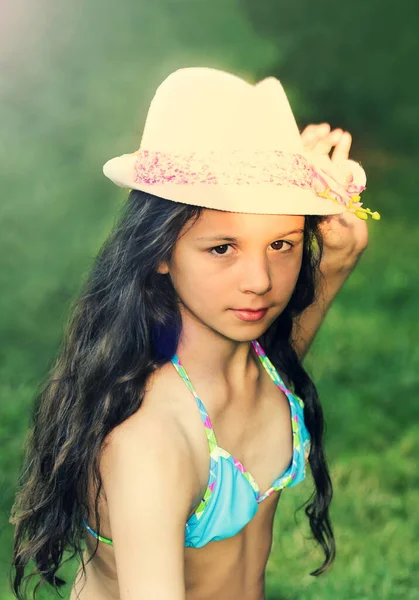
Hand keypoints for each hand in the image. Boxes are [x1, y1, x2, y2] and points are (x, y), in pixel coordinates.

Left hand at [300, 123, 368, 270]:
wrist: (345, 252)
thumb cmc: (338, 249)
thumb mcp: (336, 240)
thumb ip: (332, 229)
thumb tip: (329, 217)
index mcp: (303, 202)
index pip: (297, 173)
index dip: (302, 154)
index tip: (311, 139)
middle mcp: (308, 193)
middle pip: (306, 161)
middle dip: (314, 143)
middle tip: (323, 130)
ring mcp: (321, 187)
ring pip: (319, 160)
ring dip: (326, 144)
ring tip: (336, 133)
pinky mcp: (334, 186)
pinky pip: (334, 165)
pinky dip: (339, 151)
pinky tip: (344, 138)